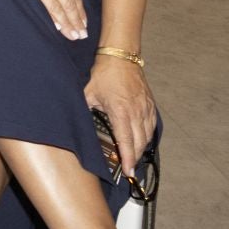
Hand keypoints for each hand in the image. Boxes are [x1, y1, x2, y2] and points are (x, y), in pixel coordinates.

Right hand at [0, 0, 88, 39]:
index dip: (80, 10)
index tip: (83, 23)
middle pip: (71, 1)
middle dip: (77, 20)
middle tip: (82, 35)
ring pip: (62, 4)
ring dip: (69, 22)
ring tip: (73, 35)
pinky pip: (48, 2)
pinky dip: (55, 15)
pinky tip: (58, 26)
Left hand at [85, 58, 156, 179]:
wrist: (120, 57)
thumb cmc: (103, 74)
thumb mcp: (88, 94)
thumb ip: (86, 110)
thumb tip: (77, 124)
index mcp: (120, 111)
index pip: (126, 141)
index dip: (128, 158)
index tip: (129, 171)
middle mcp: (136, 112)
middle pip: (140, 142)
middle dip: (135, 158)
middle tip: (130, 170)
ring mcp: (146, 108)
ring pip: (147, 135)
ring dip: (142, 148)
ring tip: (135, 158)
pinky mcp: (150, 105)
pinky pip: (152, 125)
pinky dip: (148, 136)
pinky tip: (142, 141)